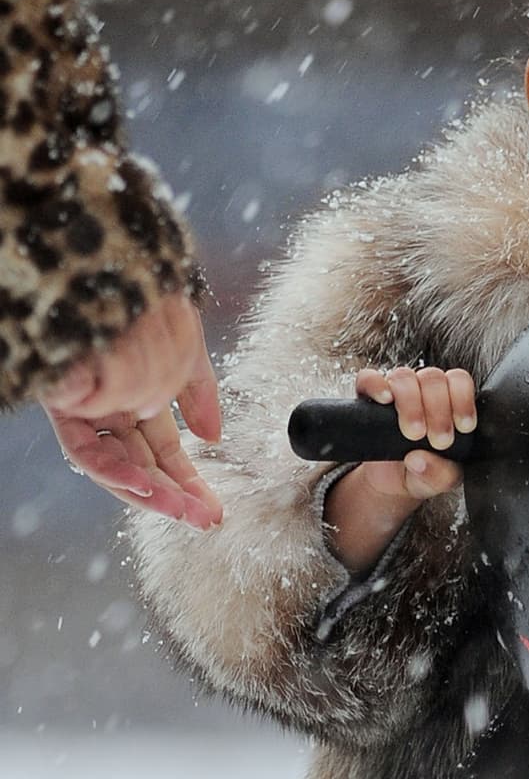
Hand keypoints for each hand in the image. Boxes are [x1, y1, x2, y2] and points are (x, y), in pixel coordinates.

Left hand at [38, 293, 223, 527]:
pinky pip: (86, 450)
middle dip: (177, 495)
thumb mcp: (187, 345)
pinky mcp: (62, 403)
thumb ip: (199, 394)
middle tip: (207, 519)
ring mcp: (86, 406)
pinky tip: (145, 484)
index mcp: (139, 392)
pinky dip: (116, 471)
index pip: (164, 448)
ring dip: (151, 493)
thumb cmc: (147, 296)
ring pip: (116, 465)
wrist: (113, 259)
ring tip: (184, 512)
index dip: (190, 479)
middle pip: (142, 463)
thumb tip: (212, 438)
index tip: (215, 507)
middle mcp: (110, 404)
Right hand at [323, 366, 476, 572]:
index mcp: (449, 404)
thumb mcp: (434, 483)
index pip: (461, 382)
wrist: (385, 487)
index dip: (462, 400)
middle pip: (435, 376)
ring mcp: (396, 394)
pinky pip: (370, 379)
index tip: (460, 428)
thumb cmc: (418, 477)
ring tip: (409, 433)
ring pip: (407, 375)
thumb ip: (441, 477)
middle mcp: (425, 392)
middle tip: (434, 438)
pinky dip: (377, 384)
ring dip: (411, 402)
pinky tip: (383, 400)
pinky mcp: (368, 399)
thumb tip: (426, 460)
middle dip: (437, 407)